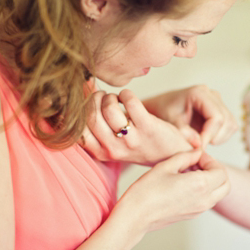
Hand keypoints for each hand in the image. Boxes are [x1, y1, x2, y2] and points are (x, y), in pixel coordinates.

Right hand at [80, 89, 195, 165]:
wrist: (171, 155)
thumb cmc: (138, 144)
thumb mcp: (113, 143)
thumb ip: (96, 126)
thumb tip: (80, 94)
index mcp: (101, 153)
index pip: (78, 130)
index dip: (81, 110)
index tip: (90, 103)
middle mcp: (114, 149)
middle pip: (91, 117)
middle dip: (95, 100)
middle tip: (104, 97)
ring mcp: (131, 140)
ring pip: (108, 109)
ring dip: (111, 97)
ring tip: (116, 99)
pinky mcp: (148, 128)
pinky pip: (130, 102)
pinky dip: (126, 94)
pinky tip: (128, 97)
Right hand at [113, 149, 230, 232]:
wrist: (135, 216)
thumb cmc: (147, 190)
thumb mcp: (166, 166)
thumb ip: (186, 156)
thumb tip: (197, 152)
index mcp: (200, 185)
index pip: (220, 170)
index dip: (210, 159)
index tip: (196, 155)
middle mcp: (204, 200)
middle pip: (226, 184)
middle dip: (216, 171)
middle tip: (199, 163)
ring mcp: (199, 210)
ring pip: (218, 193)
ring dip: (211, 181)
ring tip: (191, 172)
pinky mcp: (192, 215)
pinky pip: (207, 201)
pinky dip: (204, 190)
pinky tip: (185, 183)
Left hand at [143, 85, 237, 147]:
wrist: (161, 107)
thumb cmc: (163, 111)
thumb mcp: (169, 121)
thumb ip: (183, 132)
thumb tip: (199, 144)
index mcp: (199, 93)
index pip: (216, 117)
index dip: (210, 135)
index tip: (199, 148)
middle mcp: (211, 95)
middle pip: (226, 121)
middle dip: (215, 137)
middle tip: (199, 148)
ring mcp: (217, 101)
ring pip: (231, 124)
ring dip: (220, 138)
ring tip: (201, 142)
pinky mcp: (220, 110)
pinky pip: (229, 126)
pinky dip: (221, 136)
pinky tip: (205, 139)